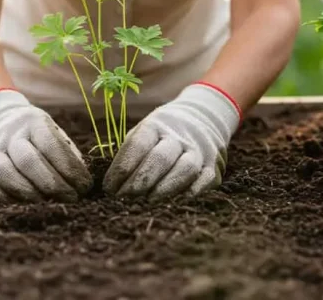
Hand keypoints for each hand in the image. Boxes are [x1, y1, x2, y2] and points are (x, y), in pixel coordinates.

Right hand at [0, 89, 91, 201]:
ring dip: (28, 193)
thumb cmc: (37, 136)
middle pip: (27, 160)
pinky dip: (8, 199)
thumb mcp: (55, 134)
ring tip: (47, 202)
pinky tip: (26, 203)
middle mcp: (8, 132)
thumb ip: (68, 156)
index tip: (84, 186)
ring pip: (3, 172)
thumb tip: (82, 186)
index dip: (70, 169)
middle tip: (70, 198)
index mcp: (32, 121)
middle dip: (53, 185)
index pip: (51, 145)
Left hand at [103, 83, 240, 199]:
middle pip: (161, 157)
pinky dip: (190, 193)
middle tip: (125, 198)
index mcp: (156, 125)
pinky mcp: (213, 165)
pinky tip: (174, 203)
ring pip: (186, 169)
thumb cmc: (163, 133)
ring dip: (165, 189)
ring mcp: (199, 150)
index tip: (109, 188)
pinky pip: (205, 180)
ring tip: (148, 203)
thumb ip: (130, 154)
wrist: (205, 118)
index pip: (138, 144)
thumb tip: (112, 186)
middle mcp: (180, 135)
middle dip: (140, 180)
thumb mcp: (144, 133)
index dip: (122, 167)